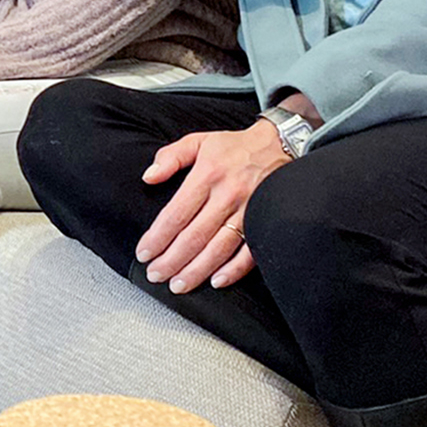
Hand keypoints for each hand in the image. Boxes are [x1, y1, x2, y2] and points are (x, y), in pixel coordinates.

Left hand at [133, 118, 291, 293]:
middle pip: (195, 236)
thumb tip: (148, 177)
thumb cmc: (235, 147)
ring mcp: (249, 211)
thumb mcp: (199, 141)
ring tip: (178, 285)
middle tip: (156, 274)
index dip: (158, 237)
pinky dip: (234, 269)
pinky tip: (217, 281)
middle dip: (172, 260)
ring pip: (219, 248)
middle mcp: (228, 195)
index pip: (176, 213)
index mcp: (208, 175)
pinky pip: (251, 251)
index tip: (144, 252)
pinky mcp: (266, 221)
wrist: (281, 144)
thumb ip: (170, 157)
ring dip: (197, 270)